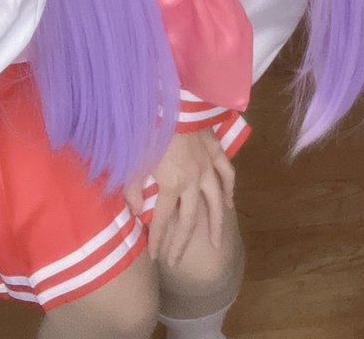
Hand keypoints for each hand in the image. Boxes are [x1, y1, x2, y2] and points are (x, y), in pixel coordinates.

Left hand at [124, 129, 234, 266]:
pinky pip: (227, 174)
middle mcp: (193, 180)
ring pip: (217, 201)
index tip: (154, 257)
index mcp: (171, 184)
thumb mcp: (134, 160)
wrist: (174, 100)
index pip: (162, 221)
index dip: (158, 241)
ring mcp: (208, 166)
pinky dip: (230, 189)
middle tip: (177, 262)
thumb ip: (133, 189)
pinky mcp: (216, 151)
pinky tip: (230, 202)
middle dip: (182, 243)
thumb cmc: (150, 129)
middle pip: (190, 219)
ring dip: (216, 223)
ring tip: (217, 243)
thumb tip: (134, 211)